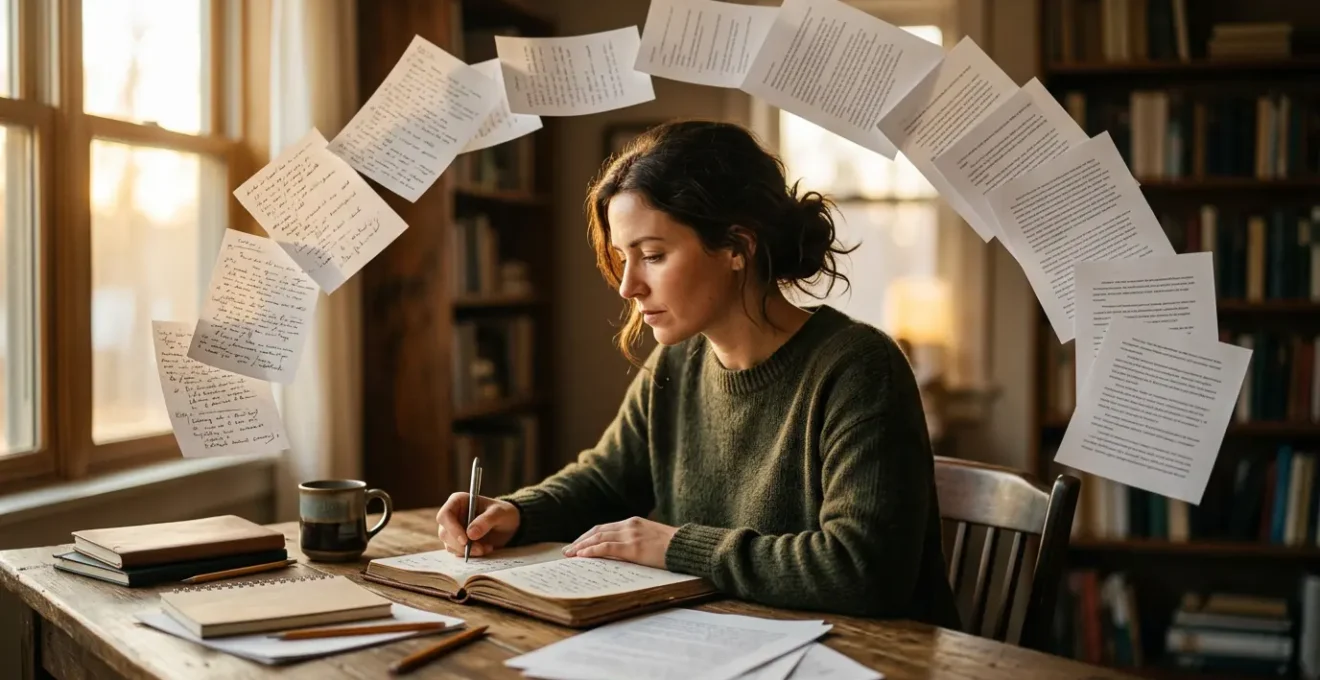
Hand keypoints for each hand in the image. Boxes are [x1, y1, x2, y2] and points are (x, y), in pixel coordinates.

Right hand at [436, 493, 519, 557]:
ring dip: (467, 551)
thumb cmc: (503, 512)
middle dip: (461, 545)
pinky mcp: (457, 542)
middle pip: (444, 533)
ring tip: (486, 548)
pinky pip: (457, 552)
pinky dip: (470, 554)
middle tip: (481, 549)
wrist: (508, 525)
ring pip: (450, 545)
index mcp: (458, 501)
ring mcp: (453, 530)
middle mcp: (452, 515)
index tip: (465, 540)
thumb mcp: (500, 513)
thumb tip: (470, 534)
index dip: (452, 528)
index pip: (445, 515)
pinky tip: (484, 549)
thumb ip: (486, 520)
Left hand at [562, 517, 677, 568]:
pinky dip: (592, 550)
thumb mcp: (652, 539)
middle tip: (567, 551)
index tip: (577, 544)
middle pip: (597, 531)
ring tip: (570, 555)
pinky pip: (607, 547)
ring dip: (581, 546)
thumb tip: (622, 553)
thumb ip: (637, 541)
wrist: (688, 546)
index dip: (588, 536)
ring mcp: (631, 535)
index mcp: (633, 522)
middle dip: (580, 541)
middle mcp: (629, 525)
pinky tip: (583, 555)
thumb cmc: (673, 547)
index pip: (604, 528)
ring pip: (598, 538)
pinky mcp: (634, 547)